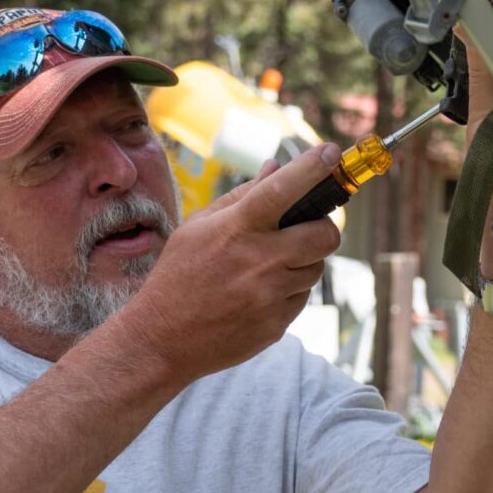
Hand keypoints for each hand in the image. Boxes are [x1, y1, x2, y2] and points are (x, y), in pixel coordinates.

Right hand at [121, 145, 341, 377]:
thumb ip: (241, 196)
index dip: (311, 168)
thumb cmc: (178, 275)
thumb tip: (276, 167)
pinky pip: (302, 298)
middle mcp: (258, 260)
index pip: (282, 189)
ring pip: (316, 268)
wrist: (161, 340)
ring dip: (302, 262)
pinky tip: (258, 294)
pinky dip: (289, 291)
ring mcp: (269, 296)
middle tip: (307, 229)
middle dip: (323, 228)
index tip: (331, 153)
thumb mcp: (198, 227)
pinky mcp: (276, 324)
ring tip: (267, 267)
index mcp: (236, 229)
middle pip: (324, 235)